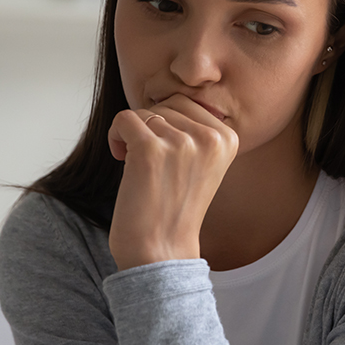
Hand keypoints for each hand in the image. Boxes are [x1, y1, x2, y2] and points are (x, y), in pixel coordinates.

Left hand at [107, 94, 238, 270]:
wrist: (162, 250)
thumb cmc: (175, 207)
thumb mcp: (203, 163)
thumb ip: (196, 130)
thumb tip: (167, 94)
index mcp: (229, 138)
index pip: (188, 103)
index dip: (168, 124)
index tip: (166, 154)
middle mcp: (210, 138)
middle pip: (166, 104)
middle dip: (151, 126)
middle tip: (149, 159)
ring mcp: (181, 143)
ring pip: (144, 112)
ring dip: (132, 134)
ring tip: (137, 164)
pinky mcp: (150, 150)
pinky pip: (124, 119)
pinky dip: (116, 136)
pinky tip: (122, 159)